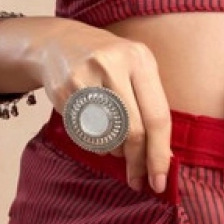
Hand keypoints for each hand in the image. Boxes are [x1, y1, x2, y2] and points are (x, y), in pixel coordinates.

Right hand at [31, 21, 172, 192]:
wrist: (60, 43)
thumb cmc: (109, 63)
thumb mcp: (136, 70)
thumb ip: (151, 107)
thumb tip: (163, 158)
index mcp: (140, 59)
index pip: (157, 116)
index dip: (160, 154)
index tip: (161, 180)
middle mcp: (113, 65)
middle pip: (132, 130)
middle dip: (138, 162)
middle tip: (138, 180)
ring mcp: (84, 78)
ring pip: (107, 137)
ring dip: (116, 152)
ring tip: (117, 146)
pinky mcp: (63, 91)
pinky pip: (84, 134)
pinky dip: (96, 145)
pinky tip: (98, 134)